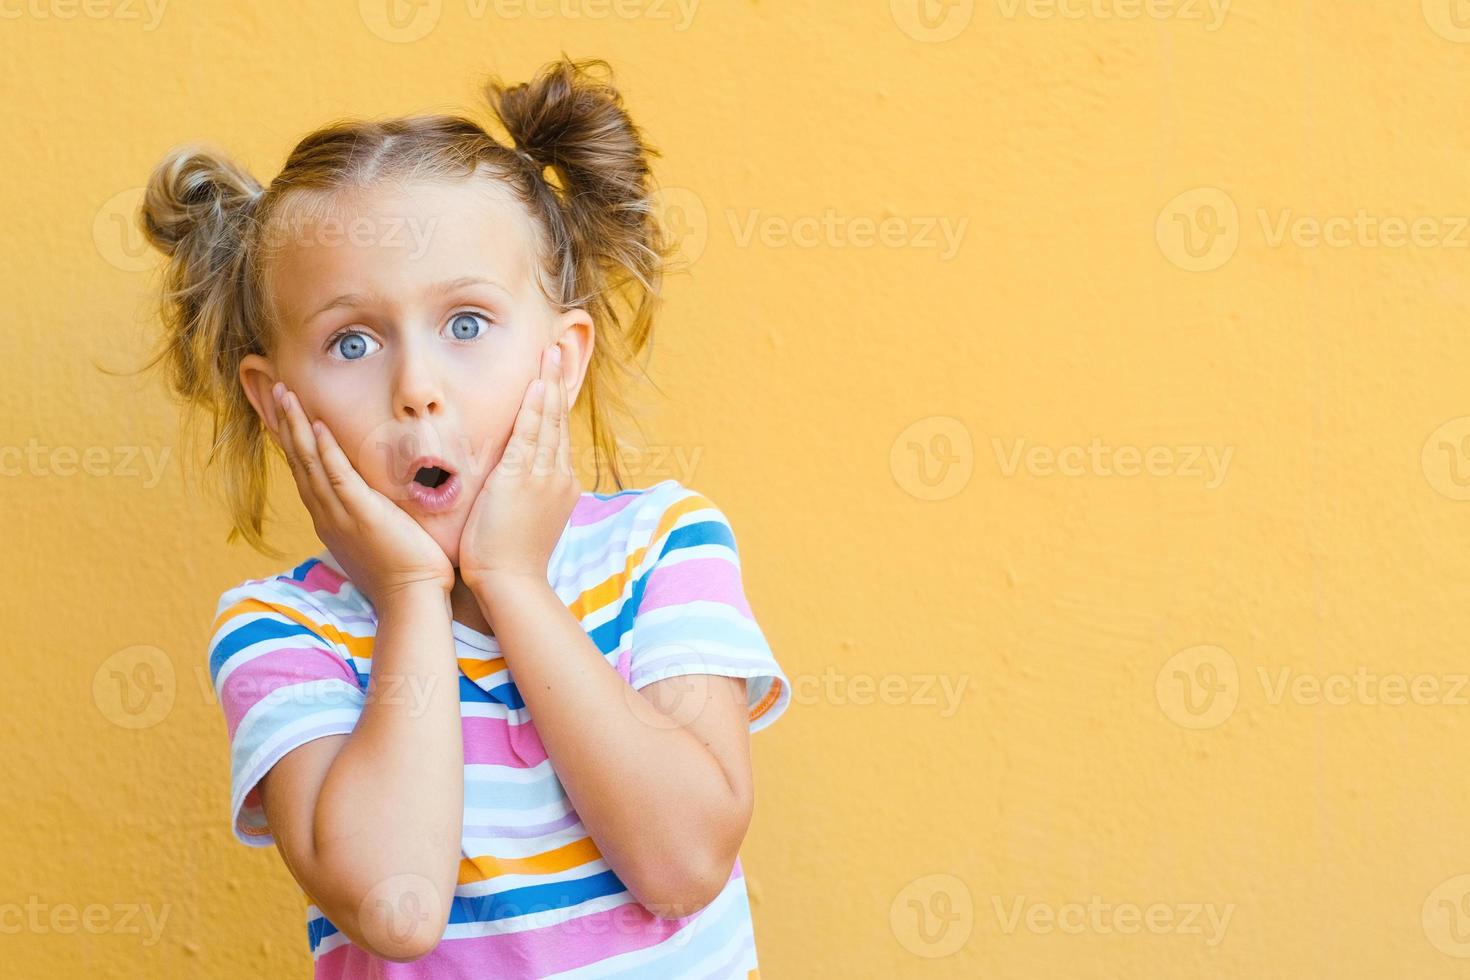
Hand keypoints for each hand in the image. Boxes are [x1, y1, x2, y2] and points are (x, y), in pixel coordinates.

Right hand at [268, 382, 454, 606]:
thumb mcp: (379, 534)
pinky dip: (324, 450)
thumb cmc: (404, 570)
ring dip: (296, 426)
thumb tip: (378, 495)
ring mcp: (339, 514)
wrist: (412, 598)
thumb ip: (371, 511)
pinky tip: (315, 425)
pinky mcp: (360, 514)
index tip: (282, 412)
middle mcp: (326, 514)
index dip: (291, 439)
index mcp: (330, 518)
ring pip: (310, 462)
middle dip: (285, 422)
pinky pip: (337, 475)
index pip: (305, 470)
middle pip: (298, 459)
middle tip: (275, 389)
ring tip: (285, 394)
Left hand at [458, 342, 580, 592]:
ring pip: (548, 421)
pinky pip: (529, 437)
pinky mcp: (520, 481)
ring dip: (549, 384)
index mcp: (560, 483)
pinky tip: (536, 386)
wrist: (510, 582)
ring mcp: (542, 477)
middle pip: (559, 418)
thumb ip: (527, 491)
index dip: (557, 398)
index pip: (559, 431)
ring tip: (551, 353)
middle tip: (559, 345)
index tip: (555, 371)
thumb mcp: (527, 517)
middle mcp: (558, 475)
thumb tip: (517, 477)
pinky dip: (534, 410)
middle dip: (559, 380)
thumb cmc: (511, 557)